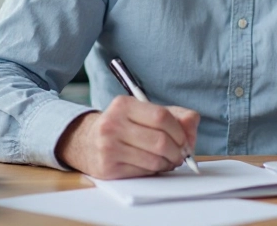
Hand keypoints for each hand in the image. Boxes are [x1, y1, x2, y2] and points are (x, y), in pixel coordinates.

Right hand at [55, 96, 198, 178]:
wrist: (85, 141)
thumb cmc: (123, 125)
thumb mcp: (145, 112)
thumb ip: (175, 115)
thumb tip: (192, 128)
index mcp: (123, 105)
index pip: (161, 116)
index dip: (180, 131)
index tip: (185, 140)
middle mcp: (113, 125)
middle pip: (160, 141)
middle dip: (178, 151)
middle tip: (182, 154)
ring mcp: (108, 147)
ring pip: (154, 160)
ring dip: (169, 163)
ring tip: (170, 160)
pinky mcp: (108, 168)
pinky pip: (143, 172)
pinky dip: (156, 171)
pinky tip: (155, 165)